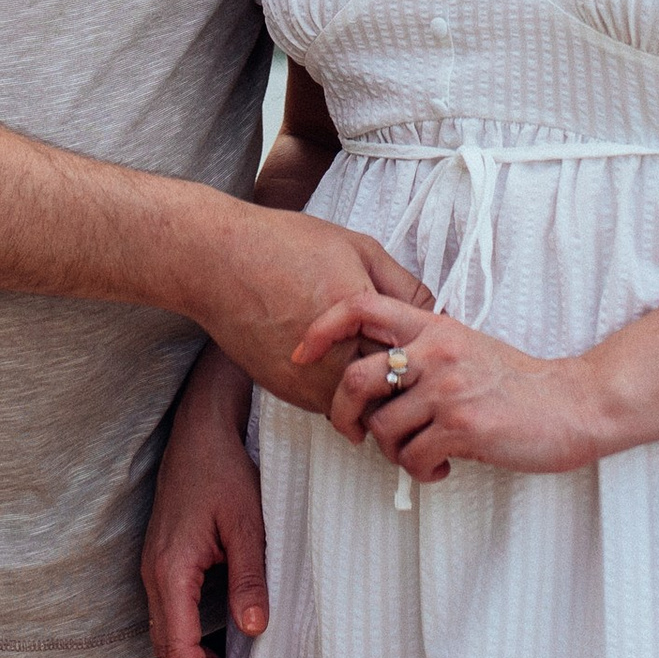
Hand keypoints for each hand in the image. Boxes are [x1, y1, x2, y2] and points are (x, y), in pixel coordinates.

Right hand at [141, 349, 262, 657]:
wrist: (200, 429)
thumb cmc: (224, 471)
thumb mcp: (247, 523)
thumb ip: (249, 576)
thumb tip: (254, 630)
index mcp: (170, 570)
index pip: (180, 650)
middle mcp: (154, 573)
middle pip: (168, 650)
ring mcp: (155, 567)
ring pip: (167, 634)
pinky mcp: (164, 559)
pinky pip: (171, 614)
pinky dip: (190, 641)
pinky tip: (218, 648)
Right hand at [192, 208, 429, 415]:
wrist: (220, 263)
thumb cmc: (287, 246)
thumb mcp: (358, 248)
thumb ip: (402, 284)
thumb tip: (438, 314)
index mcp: (363, 317)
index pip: (414, 358)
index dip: (428, 359)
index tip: (436, 359)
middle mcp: (338, 357)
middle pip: (392, 395)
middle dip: (407, 389)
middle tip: (419, 382)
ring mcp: (311, 382)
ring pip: (363, 411)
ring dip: (376, 400)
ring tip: (383, 378)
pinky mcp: (289, 393)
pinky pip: (330, 408)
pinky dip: (343, 397)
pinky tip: (343, 369)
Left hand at [292, 292, 609, 481]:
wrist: (573, 405)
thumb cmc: (517, 383)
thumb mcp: (466, 348)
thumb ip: (423, 352)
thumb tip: (374, 378)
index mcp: (435, 325)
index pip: (361, 305)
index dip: (321, 326)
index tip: (302, 352)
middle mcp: (436, 351)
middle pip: (355, 377)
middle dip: (342, 413)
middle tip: (350, 432)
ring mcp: (448, 389)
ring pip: (382, 429)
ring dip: (395, 452)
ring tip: (423, 453)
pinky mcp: (462, 427)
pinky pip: (412, 459)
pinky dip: (423, 472)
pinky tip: (445, 467)